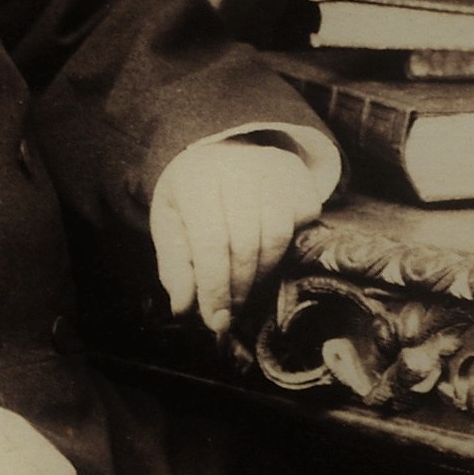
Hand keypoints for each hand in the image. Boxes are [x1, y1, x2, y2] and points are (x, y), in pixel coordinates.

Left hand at [150, 140, 323, 335]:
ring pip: (278, 236)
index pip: (209, 242)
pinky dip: (290, 244)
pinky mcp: (298, 173)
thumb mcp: (170, 226)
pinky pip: (304, 220)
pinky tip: (268, 251)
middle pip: (246, 244)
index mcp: (194, 178)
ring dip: (264, 274)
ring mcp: (271, 167)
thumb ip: (175, 268)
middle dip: (239, 288)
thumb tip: (184, 307)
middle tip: (232, 312)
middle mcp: (235, 166)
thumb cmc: (191, 197)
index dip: (215, 287)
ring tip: (248, 288)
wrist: (218, 153)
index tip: (216, 321)